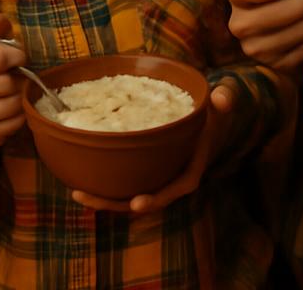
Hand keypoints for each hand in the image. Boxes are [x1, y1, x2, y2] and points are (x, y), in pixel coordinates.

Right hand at [0, 12, 26, 149]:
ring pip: (8, 109)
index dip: (16, 57)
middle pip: (6, 86)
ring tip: (17, 96)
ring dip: (20, 103)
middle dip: (20, 82)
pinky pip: (6, 131)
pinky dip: (15, 123)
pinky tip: (11, 113)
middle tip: (19, 80)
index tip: (17, 59)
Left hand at [71, 84, 234, 213]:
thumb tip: (221, 98)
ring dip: (104, 199)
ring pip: (129, 196)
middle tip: (84, 196)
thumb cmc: (213, 113)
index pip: (174, 190)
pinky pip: (125, 184)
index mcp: (190, 170)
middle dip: (114, 203)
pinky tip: (82, 179)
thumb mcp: (222, 103)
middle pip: (144, 200)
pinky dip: (106, 185)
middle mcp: (171, 180)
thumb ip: (225, 98)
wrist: (209, 120)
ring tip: (76, 192)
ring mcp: (156, 178)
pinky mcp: (144, 173)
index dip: (156, 199)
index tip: (137, 203)